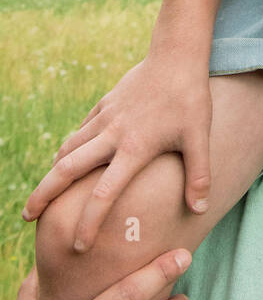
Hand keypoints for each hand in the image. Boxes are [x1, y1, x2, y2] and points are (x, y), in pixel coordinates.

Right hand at [22, 53, 213, 250]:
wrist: (176, 54)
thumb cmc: (190, 97)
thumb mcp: (199, 137)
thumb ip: (199, 175)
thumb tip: (200, 210)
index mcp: (134, 148)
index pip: (105, 193)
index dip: (89, 221)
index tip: (78, 245)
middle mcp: (113, 134)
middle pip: (68, 169)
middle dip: (44, 195)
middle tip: (26, 218)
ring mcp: (106, 117)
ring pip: (69, 147)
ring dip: (52, 171)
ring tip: (42, 192)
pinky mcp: (105, 103)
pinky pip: (81, 129)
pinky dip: (69, 146)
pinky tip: (65, 157)